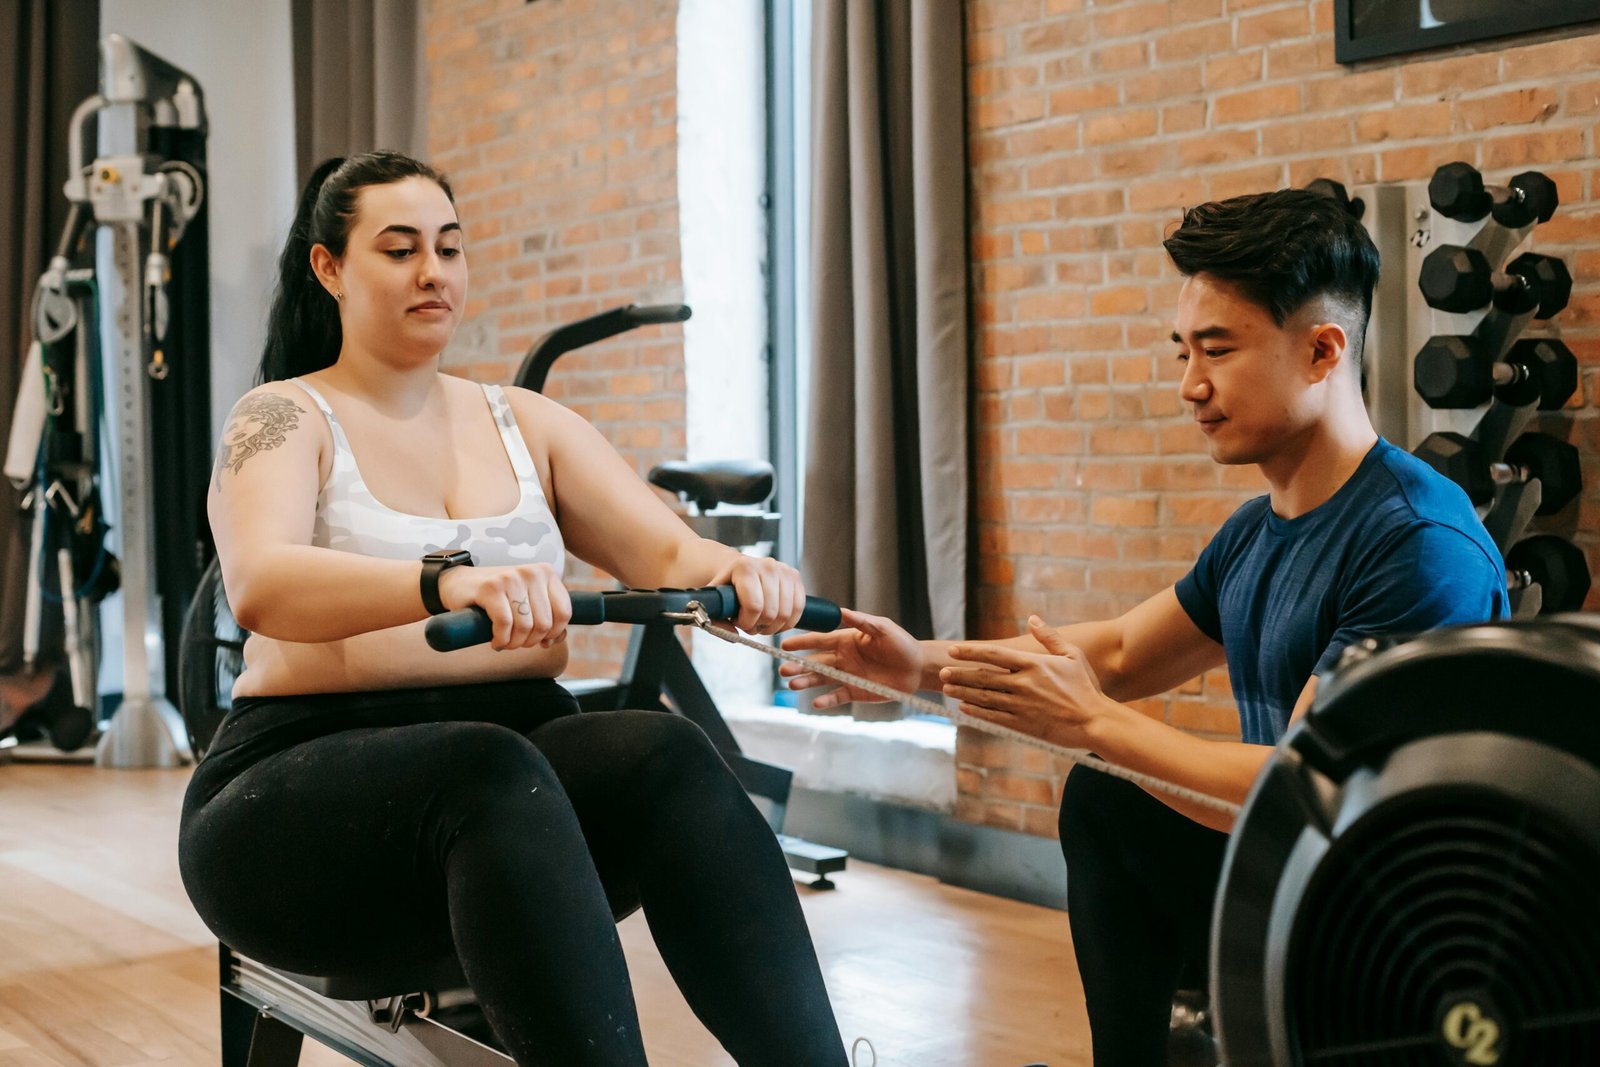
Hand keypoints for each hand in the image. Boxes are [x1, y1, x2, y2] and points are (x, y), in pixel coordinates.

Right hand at [438, 561, 570, 650]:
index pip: (564, 612)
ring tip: (505, 642)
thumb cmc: (497, 598)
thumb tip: (557, 639)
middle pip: (544, 623)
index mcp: (546, 573)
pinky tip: (496, 640)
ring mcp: (511, 578)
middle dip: (530, 641)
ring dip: (515, 643)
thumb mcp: (527, 603)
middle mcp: (532, 572)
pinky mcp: (491, 587)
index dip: (554, 633)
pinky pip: (505, 624)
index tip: (541, 640)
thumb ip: (548, 618)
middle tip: (516, 642)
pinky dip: (501, 639)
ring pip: (525, 626)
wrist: (458, 584)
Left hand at [708, 554, 803, 634]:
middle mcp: (767, 565)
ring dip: (773, 626)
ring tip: (761, 622)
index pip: (754, 606)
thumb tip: (734, 634)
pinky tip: (775, 621)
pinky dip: (787, 622)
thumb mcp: (715, 600)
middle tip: (750, 624)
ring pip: (785, 613)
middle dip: (759, 626)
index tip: (739, 622)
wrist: (740, 570)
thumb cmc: (727, 587)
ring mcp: (784, 570)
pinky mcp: (796, 577)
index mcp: (745, 568)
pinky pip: (799, 608)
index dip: (747, 623)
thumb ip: (716, 619)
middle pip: (771, 612)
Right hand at [779, 608, 921, 709]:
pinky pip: (836, 696)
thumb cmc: (902, 644)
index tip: (785, 645)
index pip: (820, 640)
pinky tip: (815, 702)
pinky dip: (826, 700)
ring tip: (792, 685)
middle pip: (815, 662)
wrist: (917, 668)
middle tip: (784, 670)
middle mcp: (843, 658)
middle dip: (798, 666)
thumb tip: (841, 611)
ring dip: (806, 682)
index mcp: (847, 640)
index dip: (802, 642)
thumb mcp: (883, 628)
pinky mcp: (855, 692)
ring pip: (821, 679)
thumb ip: (862, 621)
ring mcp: (847, 676)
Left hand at [939, 616, 1112, 746]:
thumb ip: (1049, 636)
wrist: (1095, 721)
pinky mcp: (1023, 724)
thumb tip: (1033, 618)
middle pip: (984, 676)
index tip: (953, 650)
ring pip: (985, 697)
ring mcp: (1022, 706)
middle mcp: (1024, 684)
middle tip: (942, 672)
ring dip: (964, 693)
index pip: (994, 654)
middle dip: (960, 674)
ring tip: (947, 689)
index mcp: (1033, 665)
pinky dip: (977, 712)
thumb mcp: (1072, 655)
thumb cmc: (1085, 686)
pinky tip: (964, 708)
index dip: (971, 652)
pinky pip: (994, 717)